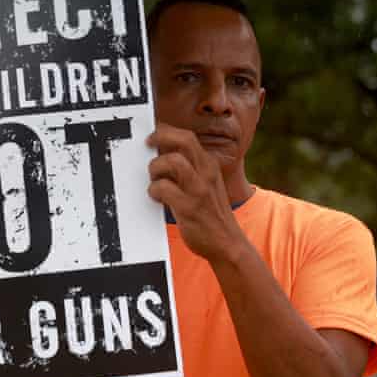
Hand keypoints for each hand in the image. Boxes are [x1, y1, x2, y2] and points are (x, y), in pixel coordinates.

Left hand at [146, 123, 245, 263]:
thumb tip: (163, 157)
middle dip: (161, 136)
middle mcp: (207, 173)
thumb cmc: (211, 215)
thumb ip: (191, 171)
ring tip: (154, 178)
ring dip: (156, 167)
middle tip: (148, 144)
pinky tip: (156, 196)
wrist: (228, 244)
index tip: (153, 135)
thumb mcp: (208, 185)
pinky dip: (154, 190)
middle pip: (184, 140)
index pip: (188, 137)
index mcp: (210, 165)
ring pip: (173, 161)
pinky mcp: (189, 207)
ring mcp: (199, 190)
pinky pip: (164, 188)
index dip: (167, 132)